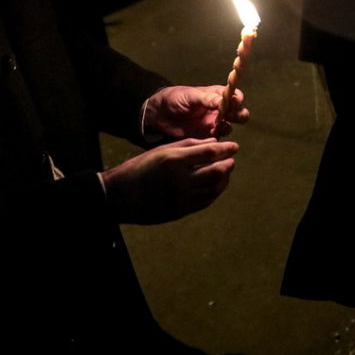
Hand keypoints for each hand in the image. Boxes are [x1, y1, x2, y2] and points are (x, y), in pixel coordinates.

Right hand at [100, 137, 238, 224]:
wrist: (121, 196)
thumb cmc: (140, 168)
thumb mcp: (161, 150)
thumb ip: (188, 145)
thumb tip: (213, 142)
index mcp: (174, 160)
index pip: (210, 153)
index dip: (226, 149)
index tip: (234, 147)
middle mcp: (181, 180)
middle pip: (217, 172)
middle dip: (228, 164)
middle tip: (231, 160)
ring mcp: (182, 198)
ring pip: (214, 189)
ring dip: (224, 179)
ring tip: (225, 172)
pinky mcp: (181, 211)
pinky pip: (205, 201)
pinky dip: (214, 193)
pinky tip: (215, 186)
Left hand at [143, 85, 249, 139]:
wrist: (158, 114)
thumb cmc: (174, 99)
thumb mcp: (190, 96)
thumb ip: (206, 99)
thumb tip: (222, 101)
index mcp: (216, 96)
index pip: (234, 96)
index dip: (237, 99)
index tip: (234, 102)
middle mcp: (218, 110)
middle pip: (238, 113)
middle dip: (240, 115)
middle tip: (232, 116)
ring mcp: (213, 124)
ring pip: (229, 127)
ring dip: (228, 127)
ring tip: (220, 127)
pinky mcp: (205, 138)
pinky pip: (217, 141)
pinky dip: (218, 140)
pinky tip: (211, 137)